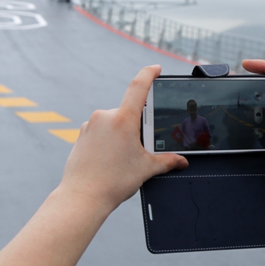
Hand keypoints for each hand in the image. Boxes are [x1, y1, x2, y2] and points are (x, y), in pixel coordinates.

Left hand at [60, 65, 187, 211]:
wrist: (82, 197)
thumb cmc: (114, 182)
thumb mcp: (146, 169)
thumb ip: (167, 160)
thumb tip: (182, 161)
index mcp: (124, 119)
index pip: (139, 86)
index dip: (149, 73)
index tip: (156, 68)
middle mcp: (105, 116)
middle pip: (129, 112)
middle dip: (138, 127)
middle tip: (141, 150)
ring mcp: (91, 124)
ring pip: (114, 122)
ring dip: (122, 134)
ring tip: (122, 160)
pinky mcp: (82, 134)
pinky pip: (101, 130)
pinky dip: (109, 140)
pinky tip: (109, 160)